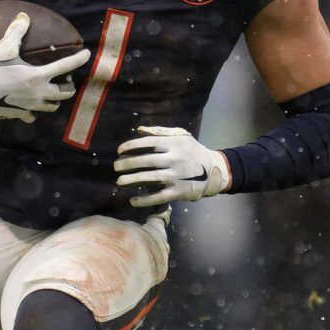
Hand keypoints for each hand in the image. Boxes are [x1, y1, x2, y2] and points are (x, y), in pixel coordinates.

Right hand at [0, 12, 89, 122]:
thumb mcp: (5, 47)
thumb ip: (17, 31)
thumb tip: (24, 16)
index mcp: (38, 76)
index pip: (66, 66)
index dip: (79, 59)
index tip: (87, 55)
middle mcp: (39, 93)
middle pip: (65, 93)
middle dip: (68, 87)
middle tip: (66, 81)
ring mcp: (31, 106)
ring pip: (52, 107)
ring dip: (54, 100)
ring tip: (50, 93)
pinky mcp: (20, 114)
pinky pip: (33, 115)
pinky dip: (34, 111)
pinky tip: (30, 105)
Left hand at [115, 125, 232, 206]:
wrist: (213, 170)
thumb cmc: (193, 151)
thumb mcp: (181, 136)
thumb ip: (160, 132)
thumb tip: (139, 129)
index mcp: (173, 144)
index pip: (148, 143)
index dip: (132, 146)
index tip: (120, 150)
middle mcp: (174, 159)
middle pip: (147, 161)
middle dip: (128, 164)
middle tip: (115, 167)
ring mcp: (177, 176)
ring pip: (151, 178)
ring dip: (133, 180)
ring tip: (120, 181)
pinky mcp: (179, 191)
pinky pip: (159, 196)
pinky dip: (146, 200)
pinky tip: (133, 200)